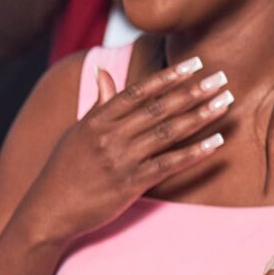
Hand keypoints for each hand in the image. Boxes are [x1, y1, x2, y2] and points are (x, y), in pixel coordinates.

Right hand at [20, 54, 233, 248]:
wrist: (47, 211)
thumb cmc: (62, 171)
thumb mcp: (77, 132)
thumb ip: (99, 104)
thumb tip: (104, 72)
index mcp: (97, 120)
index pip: (139, 90)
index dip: (169, 76)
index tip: (195, 63)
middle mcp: (110, 136)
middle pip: (159, 108)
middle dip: (193, 91)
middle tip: (221, 77)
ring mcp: (121, 160)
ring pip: (168, 132)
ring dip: (200, 116)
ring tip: (225, 102)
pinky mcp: (130, 185)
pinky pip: (168, 165)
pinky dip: (194, 153)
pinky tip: (215, 142)